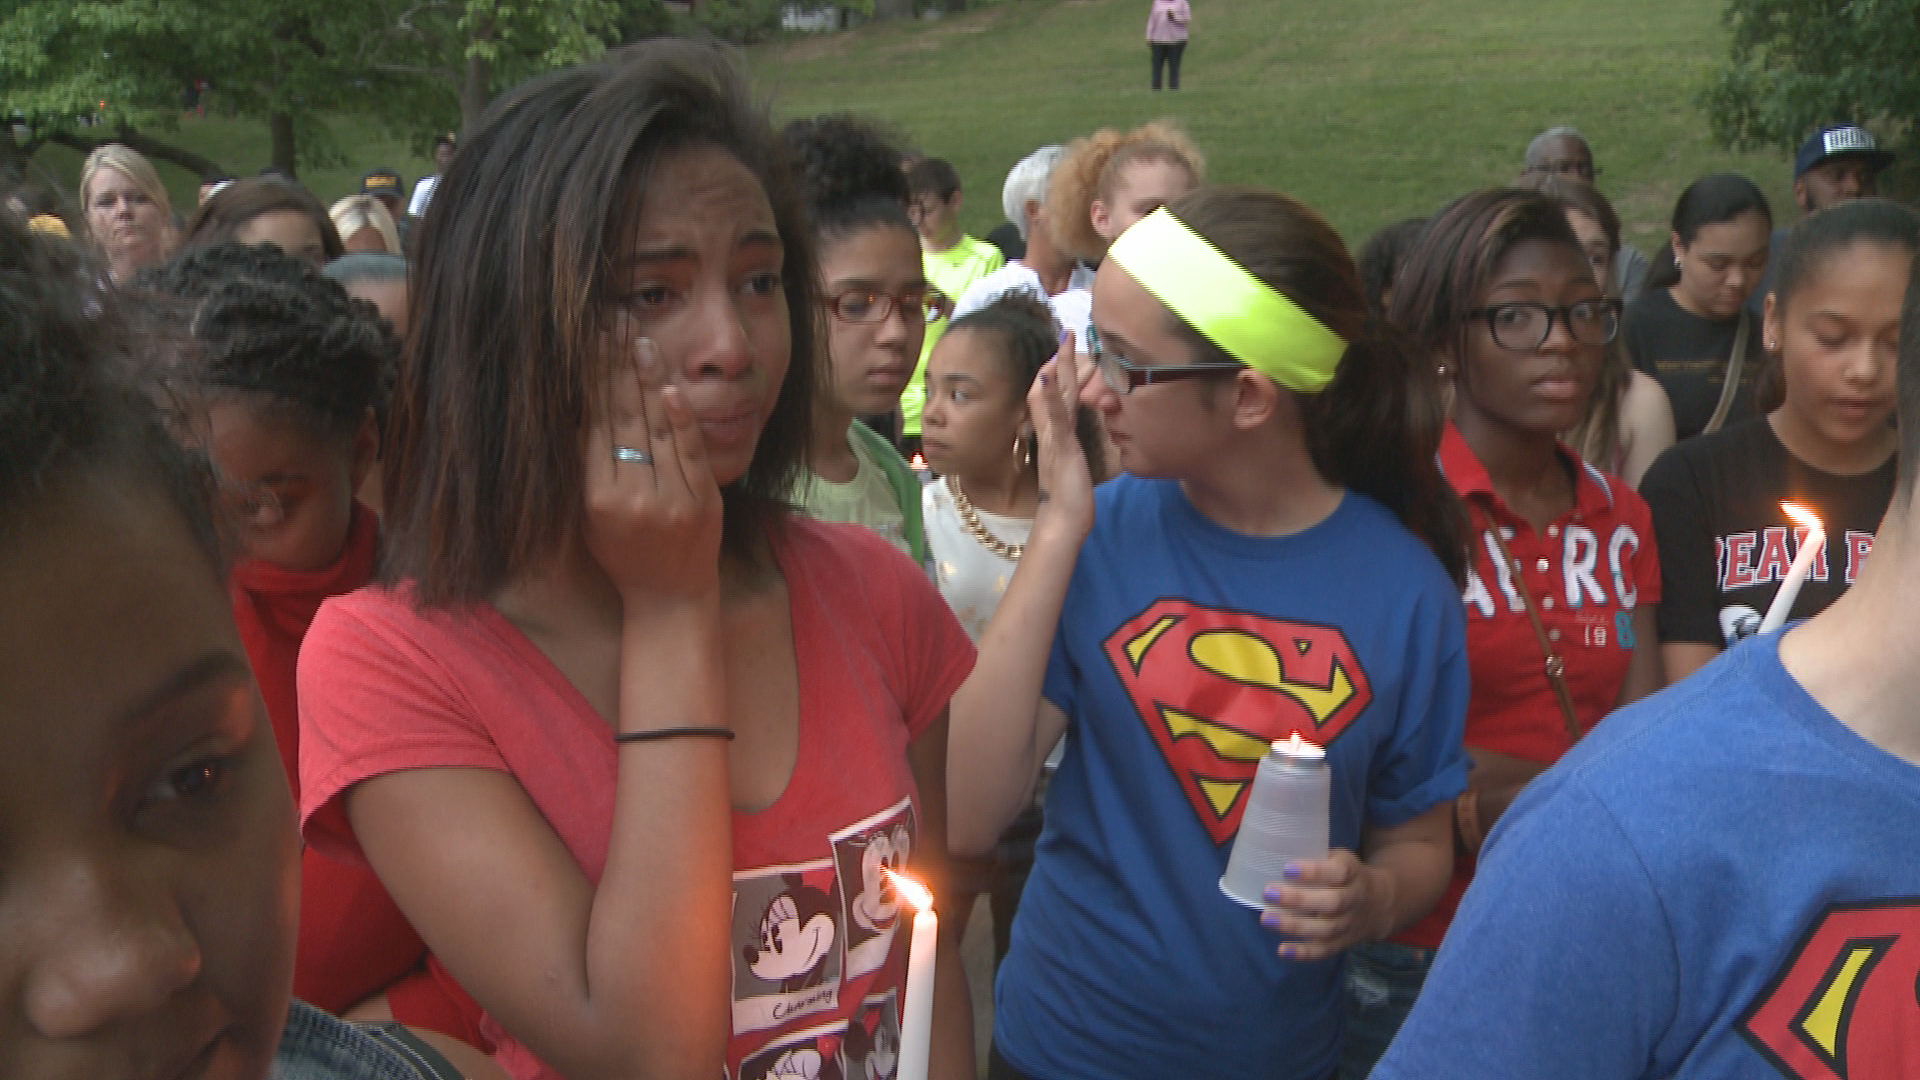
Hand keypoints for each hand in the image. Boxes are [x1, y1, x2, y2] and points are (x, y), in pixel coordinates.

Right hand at [582, 337, 723, 605]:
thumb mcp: (588, 516)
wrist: (669, 597)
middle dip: (615, 368)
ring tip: (638, 341)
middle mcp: (632, 499)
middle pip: (622, 420)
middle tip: (610, 325)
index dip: (589, 383)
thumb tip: (573, 406)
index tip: (585, 344)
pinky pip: (691, 453)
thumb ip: (583, 468)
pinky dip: (682, 420)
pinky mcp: (703, 502)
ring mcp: (672, 500)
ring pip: (656, 429)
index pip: (591, 428)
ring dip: (647, 381)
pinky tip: (671, 388)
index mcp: (596, 500)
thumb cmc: (622, 552)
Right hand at [1026, 330, 1095, 545]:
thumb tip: (1077, 444)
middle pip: (1053, 390)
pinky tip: (1046, 376)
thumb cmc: (1072, 500)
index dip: (1060, 374)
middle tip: (1066, 333)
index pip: (1058, 398)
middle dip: (1059, 361)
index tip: (1064, 351)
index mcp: (1058, 436)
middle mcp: (1053, 433)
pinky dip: (1050, 395)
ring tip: (1060, 345)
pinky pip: (1054, 416)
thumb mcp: (1076, 468)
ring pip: (1053, 397)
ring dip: (1056, 369)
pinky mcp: (1060, 446)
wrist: (1063, 522)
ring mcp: (1055, 438)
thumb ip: (1073, 452)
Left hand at [1258, 849, 1391, 960]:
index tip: (1287, 868)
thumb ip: (1314, 856)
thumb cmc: (1345, 875)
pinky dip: (1304, 953)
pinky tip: (1282, 950)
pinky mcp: (1344, 942)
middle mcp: (1354, 899)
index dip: (1314, 872)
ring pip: (1326, 929)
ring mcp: (1350, 924)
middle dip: (1298, 899)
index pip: (1338, 872)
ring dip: (1295, 926)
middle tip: (1268, 893)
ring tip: (1266, 919)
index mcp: (1352, 873)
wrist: (1381, 902)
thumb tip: (1270, 850)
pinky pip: (1325, 950)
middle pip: (1331, 903)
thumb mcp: (1338, 858)